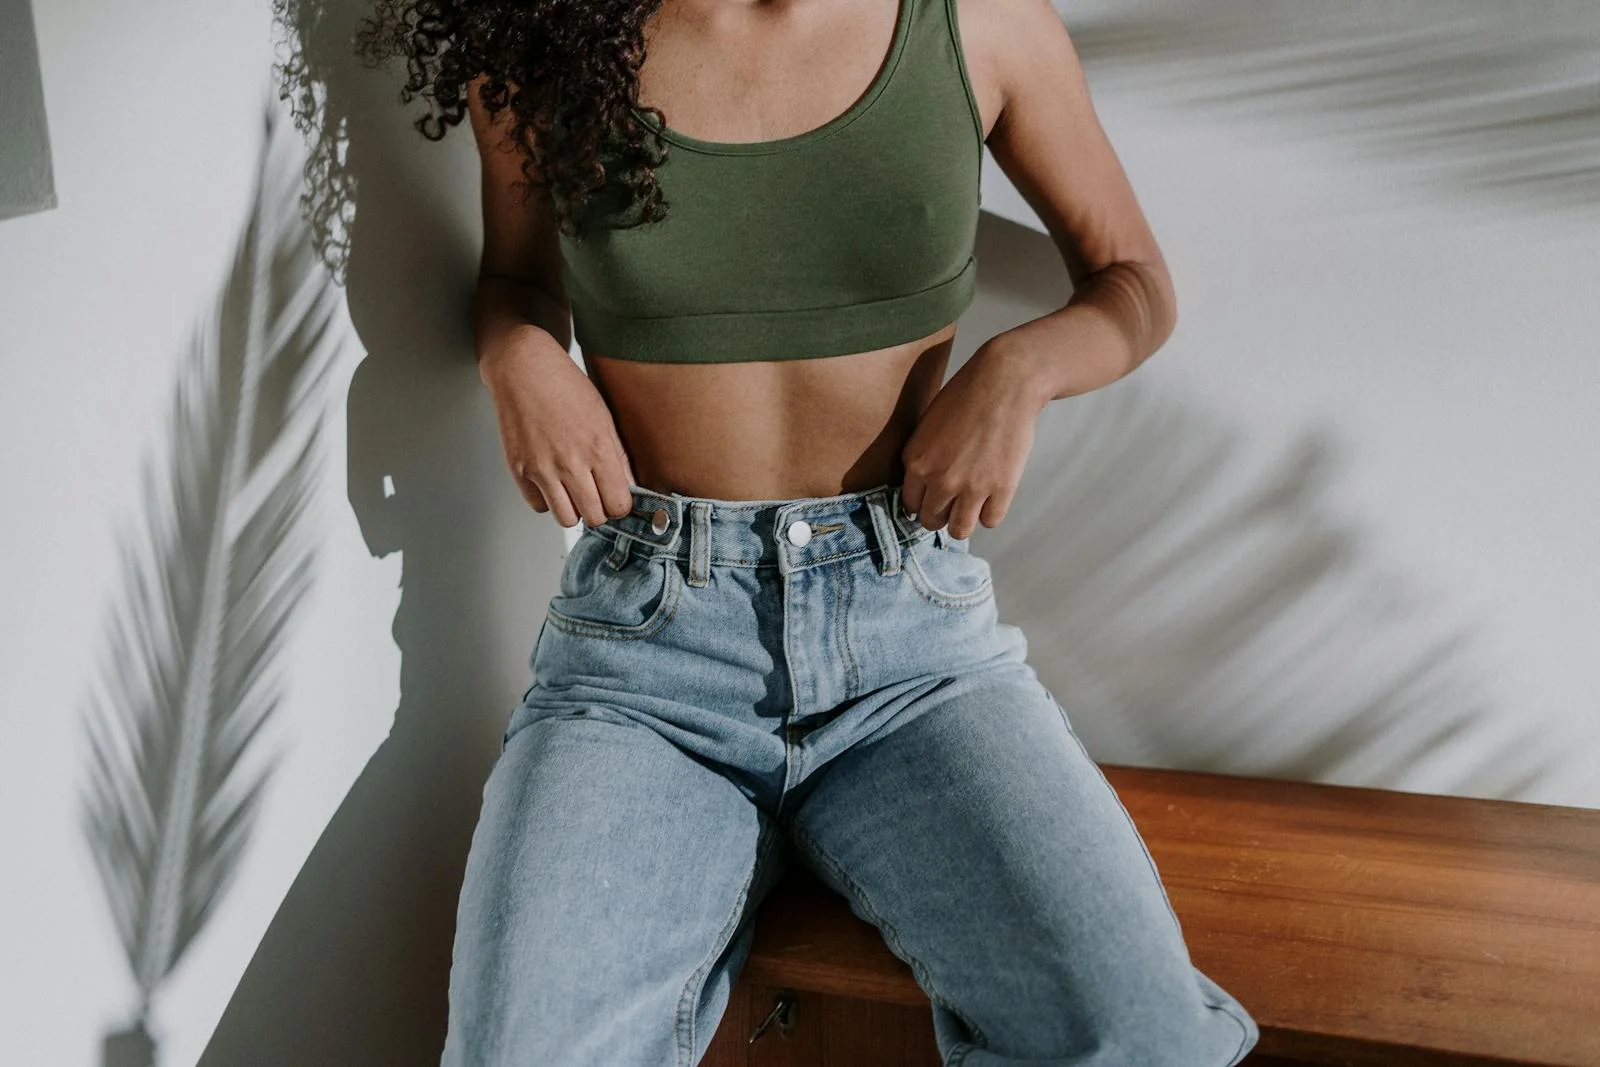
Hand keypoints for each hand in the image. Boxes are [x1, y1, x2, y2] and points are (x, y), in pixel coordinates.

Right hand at [481, 346, 636, 528]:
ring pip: (566, 519)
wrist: (523, 369)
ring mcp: (542, 469)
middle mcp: (570, 463)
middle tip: (596, 495)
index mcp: (598, 448)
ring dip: (574, 510)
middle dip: (599, 510)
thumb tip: (628, 487)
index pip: (619, 505)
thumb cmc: (566, 387)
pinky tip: (551, 481)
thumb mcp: (604, 417)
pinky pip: (539, 506)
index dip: (620, 505)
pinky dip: (547, 500)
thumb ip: (618, 456)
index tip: (616, 497)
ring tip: (574, 490)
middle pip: (595, 517)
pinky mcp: (519, 470)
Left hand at [899, 343, 1047, 539]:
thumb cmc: (967, 396)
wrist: (1004, 382)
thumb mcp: (928, 426)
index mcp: (917, 462)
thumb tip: (925, 487)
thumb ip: (923, 458)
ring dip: (963, 522)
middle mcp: (938, 479)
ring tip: (972, 508)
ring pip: (958, 530)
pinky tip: (993, 497)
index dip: (923, 503)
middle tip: (954, 503)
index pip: (910, 504)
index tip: (934, 500)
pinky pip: (990, 521)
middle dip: (942, 515)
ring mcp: (970, 487)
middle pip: (931, 520)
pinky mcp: (1000, 488)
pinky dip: (991, 513)